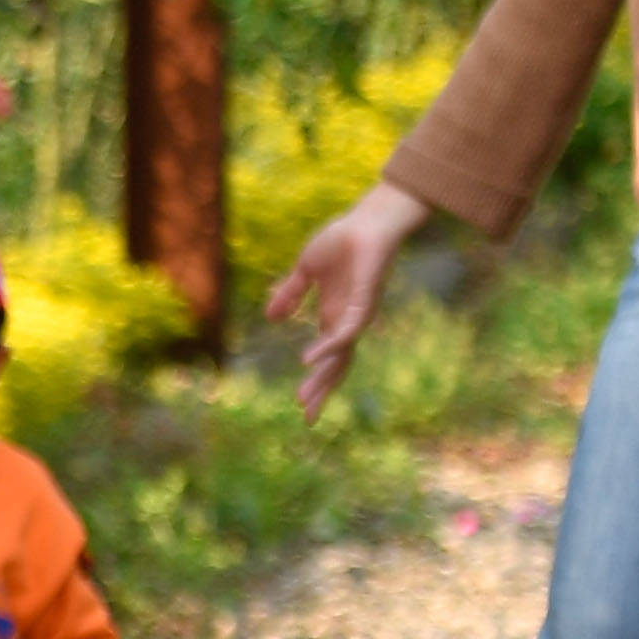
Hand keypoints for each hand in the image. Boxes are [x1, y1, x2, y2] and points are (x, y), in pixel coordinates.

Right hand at [260, 180, 437, 418]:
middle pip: (336, 366)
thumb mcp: (305, 271)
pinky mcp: (363, 303)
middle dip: (322, 391)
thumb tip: (271, 318)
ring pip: (341, 357)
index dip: (316, 381)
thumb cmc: (342, 241)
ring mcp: (357, 315)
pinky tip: (307, 359)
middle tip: (307, 417)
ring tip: (304, 398)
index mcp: (335, 315)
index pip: (327, 358)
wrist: (366, 221)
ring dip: (322, 378)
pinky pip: (346, 333)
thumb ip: (290, 295)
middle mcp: (348, 321)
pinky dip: (327, 348)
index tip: (301, 405)